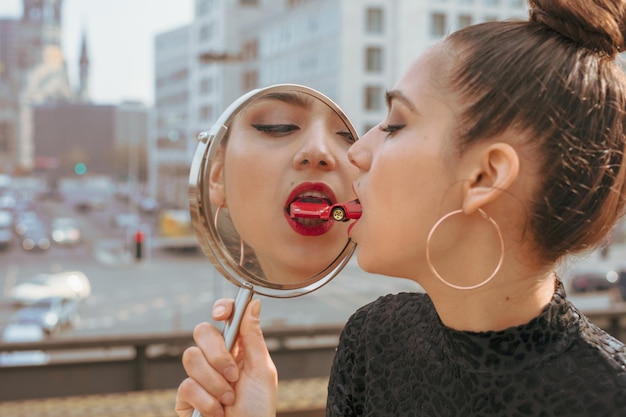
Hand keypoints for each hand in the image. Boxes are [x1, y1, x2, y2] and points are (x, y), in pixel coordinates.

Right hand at [175, 298, 277, 416]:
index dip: (221, 308)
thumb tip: (253, 302)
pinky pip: (186, 386)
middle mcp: (216, 357)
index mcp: (238, 347)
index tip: (221, 315)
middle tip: (233, 376)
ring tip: (229, 400)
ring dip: (215, 383)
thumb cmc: (259, 409)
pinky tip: (217, 412)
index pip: (225, 317)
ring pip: (190, 357)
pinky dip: (206, 402)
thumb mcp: (262, 371)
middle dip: (218, 355)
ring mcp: (199, 376)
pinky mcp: (185, 397)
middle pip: (201, 331)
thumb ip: (253, 337)